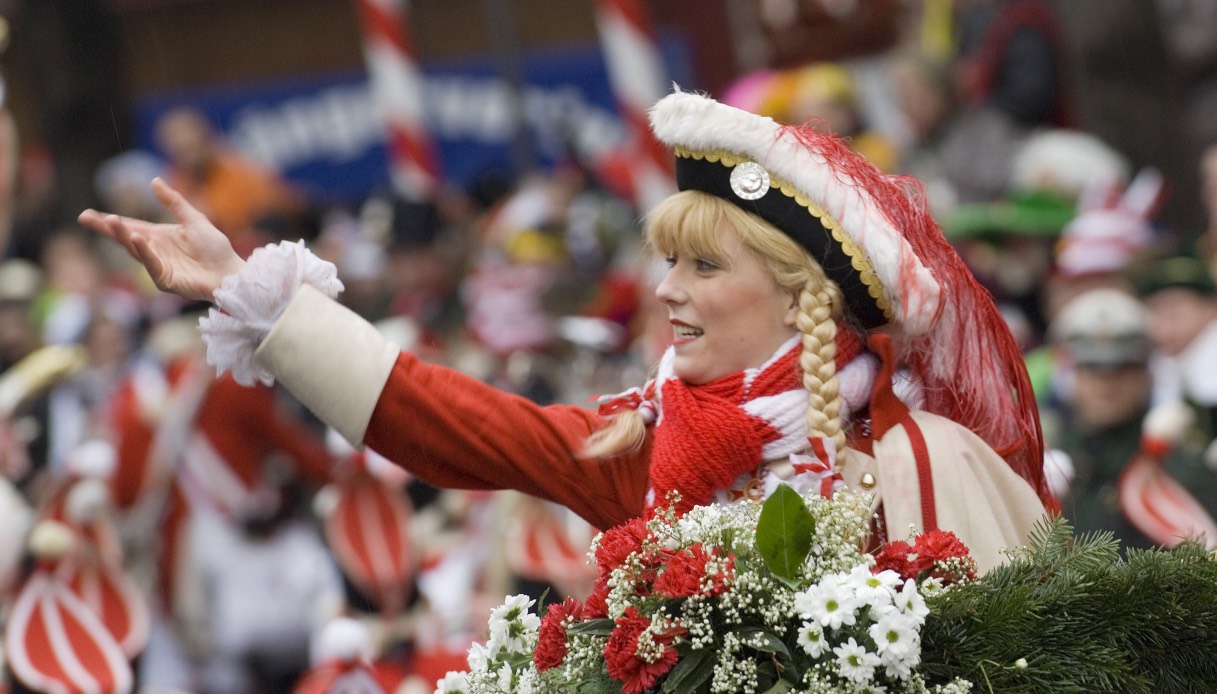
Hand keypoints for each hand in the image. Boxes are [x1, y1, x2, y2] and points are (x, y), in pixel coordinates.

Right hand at [78, 178, 246, 301]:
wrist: (230, 272)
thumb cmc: (215, 248)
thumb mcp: (194, 219)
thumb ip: (174, 202)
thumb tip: (154, 181)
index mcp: (160, 237)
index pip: (130, 226)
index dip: (111, 221)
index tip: (90, 214)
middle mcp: (155, 251)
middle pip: (125, 237)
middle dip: (106, 228)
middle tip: (85, 217)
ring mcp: (157, 266)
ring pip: (135, 249)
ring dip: (123, 235)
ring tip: (111, 220)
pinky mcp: (164, 279)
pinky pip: (151, 263)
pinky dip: (143, 251)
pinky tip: (136, 238)